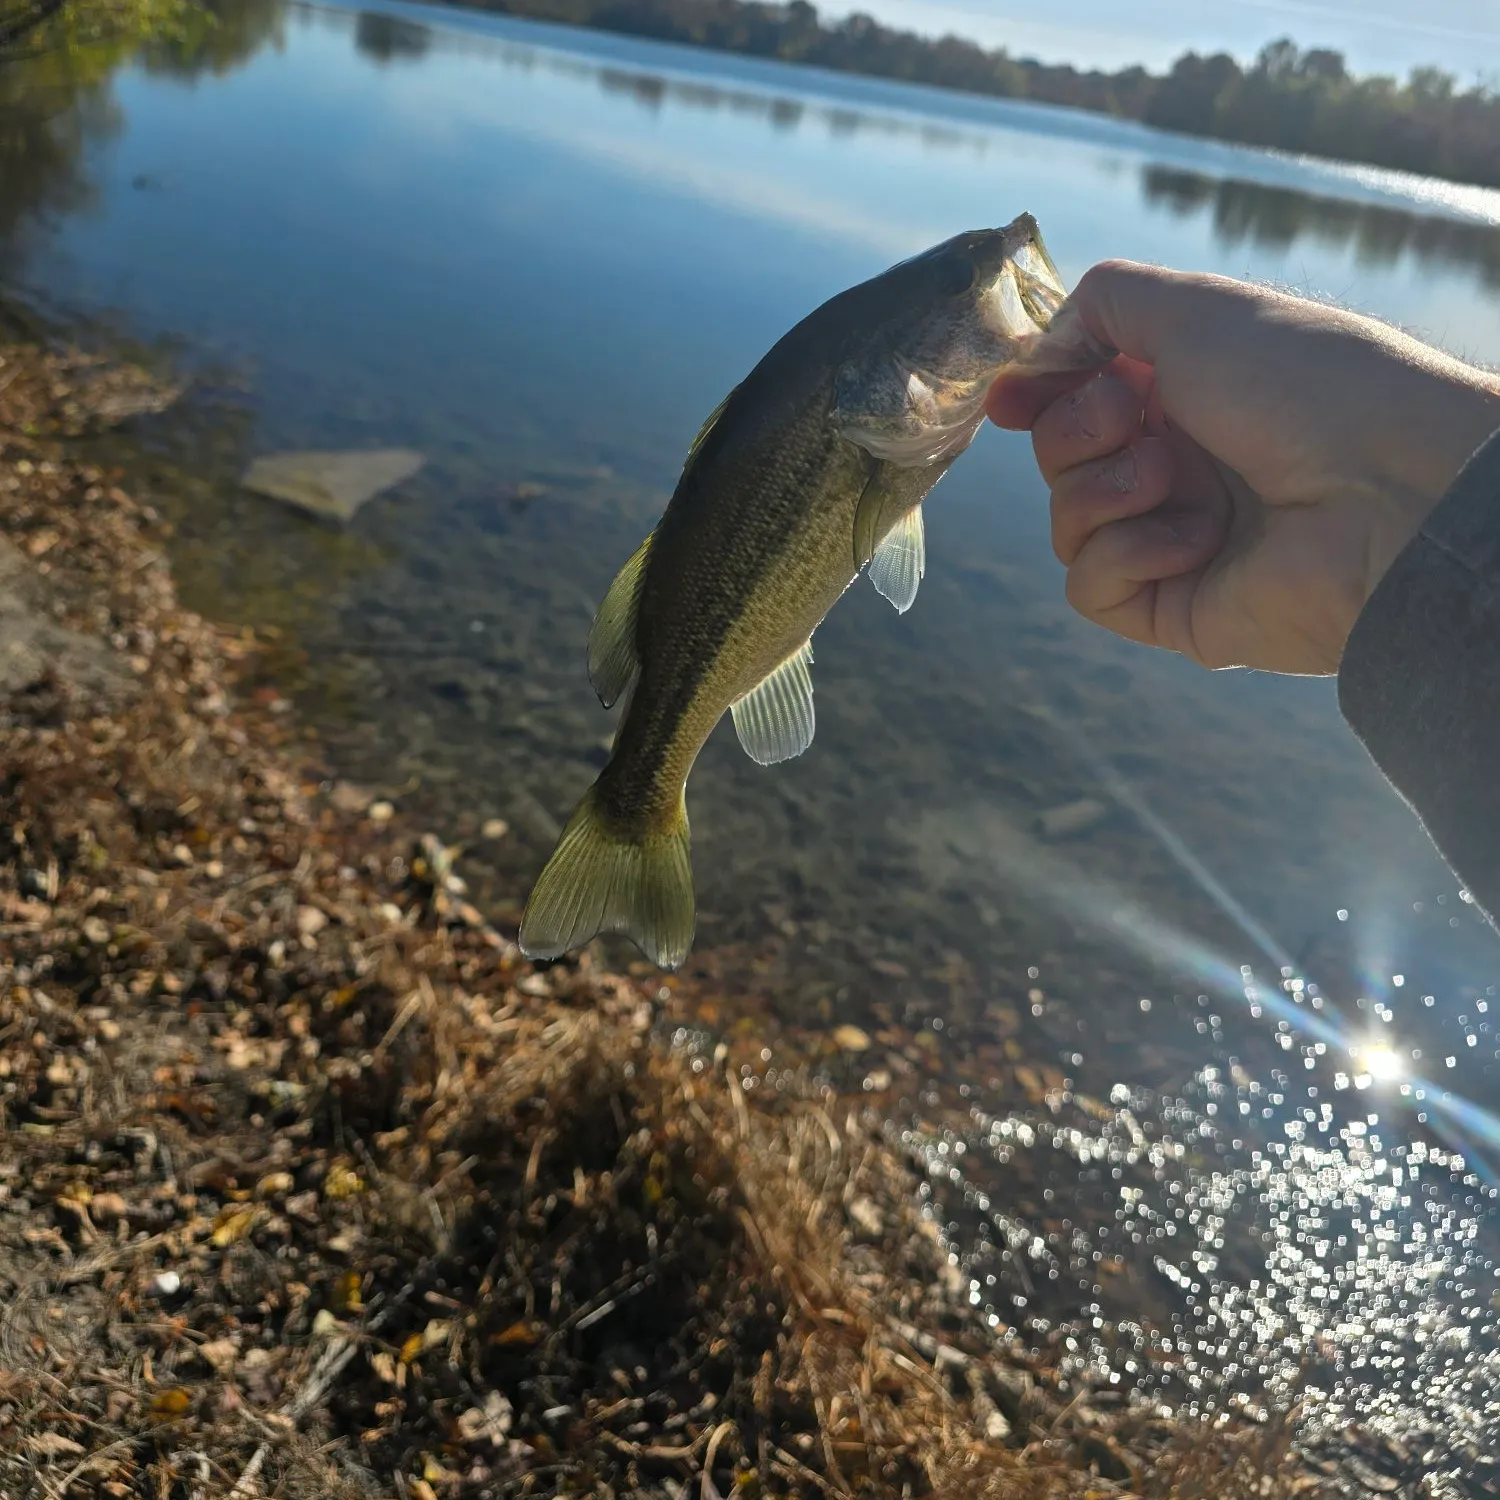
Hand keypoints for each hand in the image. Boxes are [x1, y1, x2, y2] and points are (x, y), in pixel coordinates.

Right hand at [988, 261, 1499, 674]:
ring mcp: (1172, 543)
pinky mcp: (1171, 610)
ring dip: (1103, 491)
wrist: (1383, 490)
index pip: (1075, 400)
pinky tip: (1194, 540)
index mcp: (1186, 397)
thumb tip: (1033, 362)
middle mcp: (1178, 469)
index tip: (1012, 398)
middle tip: (1134, 420)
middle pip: (1057, 459)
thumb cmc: (1305, 387)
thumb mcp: (1194, 309)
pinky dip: (1126, 553)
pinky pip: (1089, 587)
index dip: (1039, 395)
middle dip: (1076, 432)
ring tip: (1173, 478)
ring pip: (1065, 524)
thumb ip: (1101, 306)